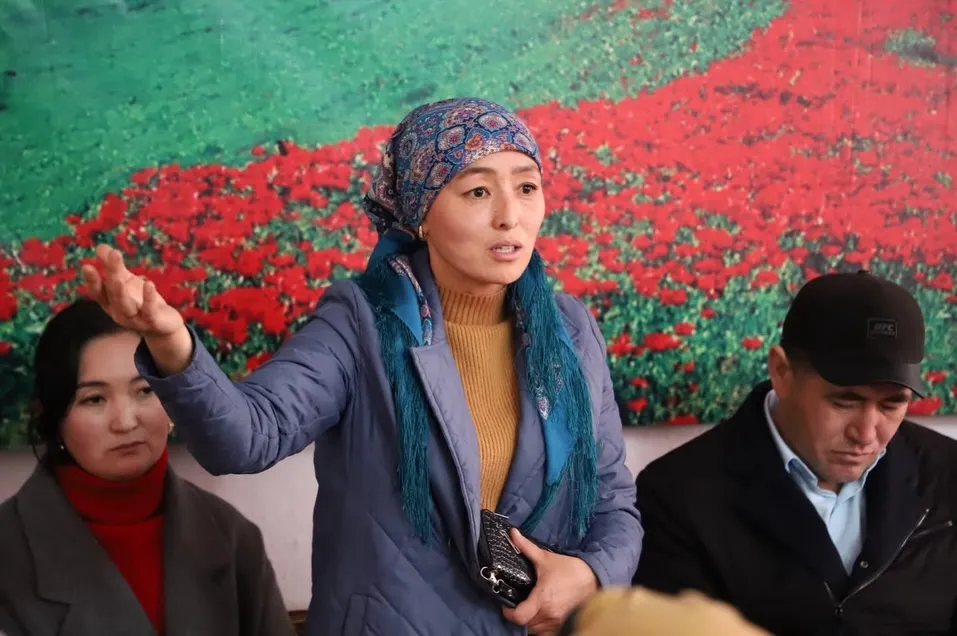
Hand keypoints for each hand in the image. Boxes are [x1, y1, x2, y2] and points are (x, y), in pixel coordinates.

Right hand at [82, 244, 191, 374]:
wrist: (164, 326)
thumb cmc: (141, 302)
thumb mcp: (128, 283)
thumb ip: (114, 267)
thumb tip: (100, 247)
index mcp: (111, 303)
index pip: (98, 292)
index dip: (92, 281)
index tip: (87, 266)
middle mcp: (120, 312)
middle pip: (113, 295)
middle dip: (111, 276)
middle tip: (112, 256)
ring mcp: (135, 319)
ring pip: (125, 306)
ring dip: (121, 292)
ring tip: (118, 278)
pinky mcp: (152, 322)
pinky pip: (149, 311)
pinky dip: (148, 298)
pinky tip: (148, 283)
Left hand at [502, 528, 598, 635]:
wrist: (594, 578)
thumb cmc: (570, 569)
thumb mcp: (546, 558)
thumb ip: (526, 547)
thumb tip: (513, 534)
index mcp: (542, 599)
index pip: (519, 617)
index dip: (509, 613)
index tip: (506, 607)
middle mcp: (549, 614)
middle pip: (526, 625)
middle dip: (520, 616)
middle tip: (518, 605)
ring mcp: (557, 622)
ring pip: (536, 630)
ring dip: (531, 622)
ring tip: (530, 610)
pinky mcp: (564, 625)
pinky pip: (547, 633)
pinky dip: (541, 628)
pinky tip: (541, 617)